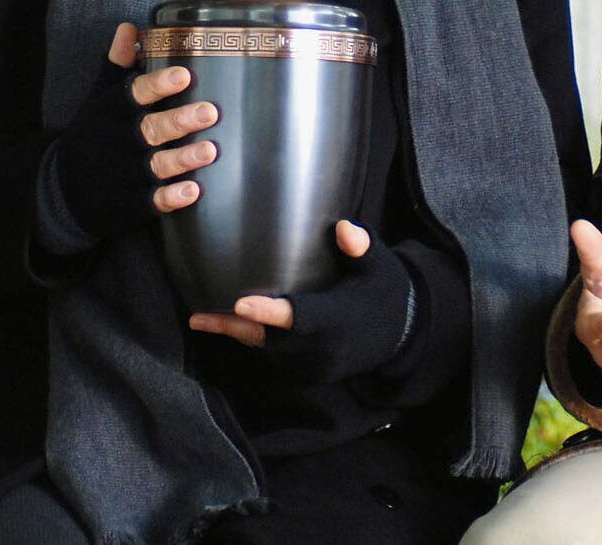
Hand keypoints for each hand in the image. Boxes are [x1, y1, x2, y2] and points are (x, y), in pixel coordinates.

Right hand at [49, 24, 220, 239]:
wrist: (61, 190)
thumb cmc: (93, 135)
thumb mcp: (99, 100)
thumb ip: (117, 66)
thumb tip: (130, 27)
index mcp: (108, 112)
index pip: (132, 95)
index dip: (156, 85)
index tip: (183, 75)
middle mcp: (114, 142)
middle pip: (146, 130)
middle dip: (177, 122)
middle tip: (210, 112)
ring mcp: (121, 175)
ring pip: (152, 166)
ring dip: (181, 159)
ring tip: (210, 150)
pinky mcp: (128, 204)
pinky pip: (150, 202)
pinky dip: (170, 198)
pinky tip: (193, 192)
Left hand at [188, 221, 417, 382]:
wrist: (402, 335)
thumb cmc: (386, 293)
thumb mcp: (380, 267)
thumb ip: (361, 249)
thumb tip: (343, 228)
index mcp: (340, 319)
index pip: (302, 317)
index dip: (271, 312)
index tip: (241, 303)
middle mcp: (325, 348)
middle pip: (273, 339)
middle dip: (236, 328)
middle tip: (200, 316)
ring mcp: (317, 366)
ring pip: (270, 352)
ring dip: (238, 336)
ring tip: (203, 319)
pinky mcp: (311, 373)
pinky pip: (276, 359)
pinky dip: (254, 343)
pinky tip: (229, 326)